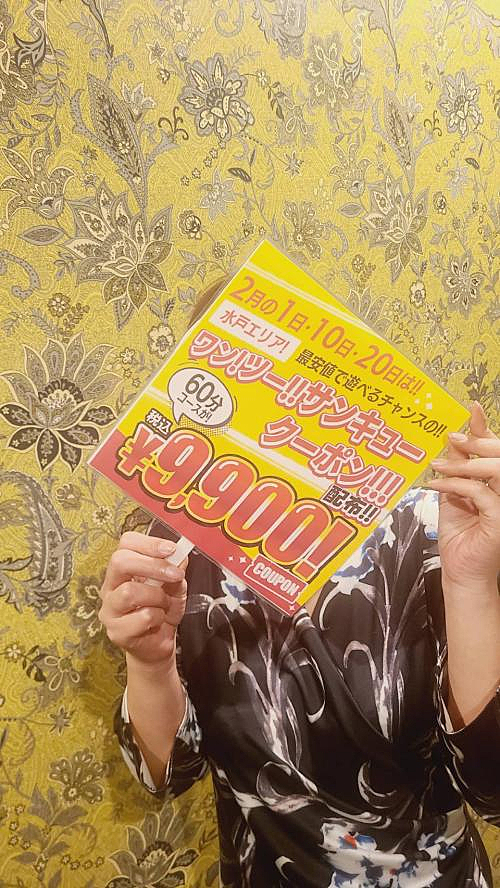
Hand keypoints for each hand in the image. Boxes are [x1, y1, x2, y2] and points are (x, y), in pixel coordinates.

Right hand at [99, 531, 187, 665]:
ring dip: (157, 596)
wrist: (159, 644)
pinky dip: (158, 617)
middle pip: (120, 562)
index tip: (171, 549)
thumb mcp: (174, 584)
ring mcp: (110, 609)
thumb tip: (180, 553)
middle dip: (153, 565)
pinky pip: (141, 617)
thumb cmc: (162, 611)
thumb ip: (175, 567)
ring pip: (129, 592)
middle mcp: (111, 586)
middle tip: (175, 574)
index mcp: (123, 569)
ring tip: (165, 604)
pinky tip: (158, 621)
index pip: (126, 543)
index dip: (149, 543)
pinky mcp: (116, 631)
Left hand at [428, 401, 499, 588]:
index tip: (471, 408)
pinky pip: (480, 493)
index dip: (483, 428)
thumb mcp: (453, 493)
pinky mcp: (499, 519)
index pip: (494, 449)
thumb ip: (456, 468)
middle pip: (499, 454)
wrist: (461, 571)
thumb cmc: (459, 535)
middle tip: (452, 437)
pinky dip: (455, 485)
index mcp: (496, 482)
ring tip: (438, 465)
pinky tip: (436, 485)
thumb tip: (452, 441)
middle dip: (476, 441)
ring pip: (493, 470)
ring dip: (462, 464)